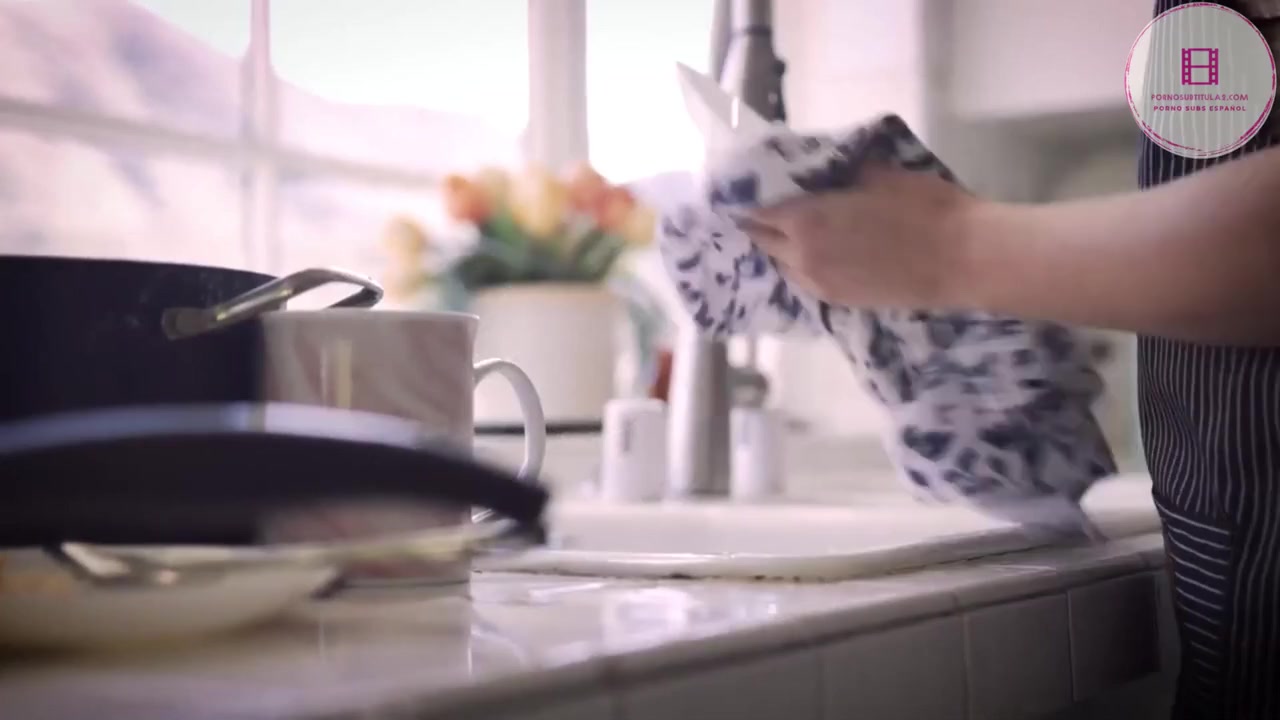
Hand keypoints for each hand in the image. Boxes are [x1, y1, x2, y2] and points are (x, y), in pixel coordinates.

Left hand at [744, 162, 983, 308]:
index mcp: (805, 220)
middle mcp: (802, 256)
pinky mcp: (840, 302)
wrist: (961, 259)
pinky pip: (806, 282)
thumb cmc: (923, 208)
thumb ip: (843, 174)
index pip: (759, 213)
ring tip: (792, 234)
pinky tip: (815, 256)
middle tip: (766, 213)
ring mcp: (819, 284)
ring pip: (784, 266)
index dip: (750, 204)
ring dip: (783, 250)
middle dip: (761, 227)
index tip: (748, 194)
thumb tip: (828, 172)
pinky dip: (803, 267)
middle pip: (764, 242)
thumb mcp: (880, 175)